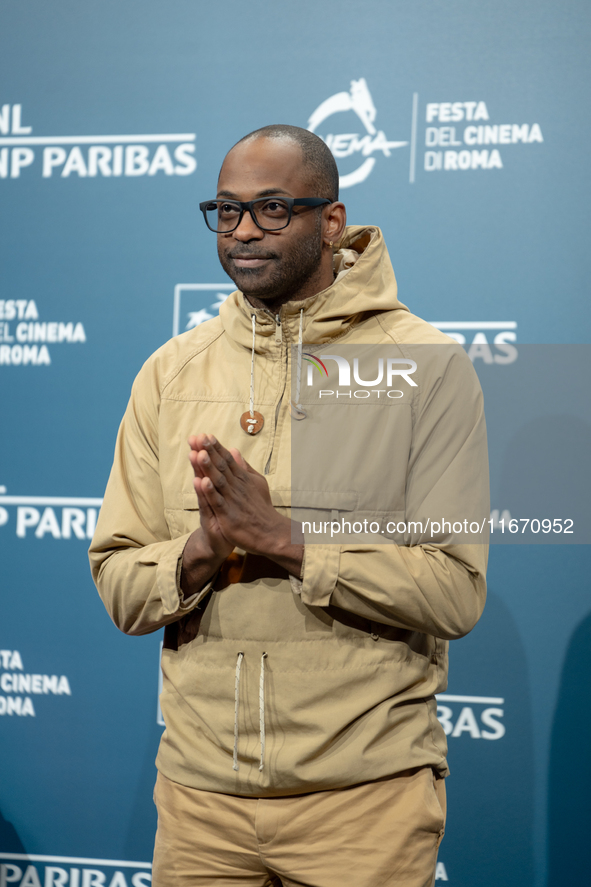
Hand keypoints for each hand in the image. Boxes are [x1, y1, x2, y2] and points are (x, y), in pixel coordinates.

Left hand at [187, 434, 302, 574]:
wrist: (271, 533)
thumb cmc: (261, 508)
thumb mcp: (256, 483)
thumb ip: (243, 467)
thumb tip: (234, 450)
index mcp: (242, 479)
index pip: (227, 460)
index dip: (216, 448)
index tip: (205, 435)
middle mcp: (237, 487)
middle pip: (221, 466)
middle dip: (209, 452)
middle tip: (198, 438)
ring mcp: (233, 501)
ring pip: (218, 481)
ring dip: (208, 467)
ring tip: (198, 453)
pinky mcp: (229, 516)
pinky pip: (218, 502)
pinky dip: (211, 492)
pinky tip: (202, 482)